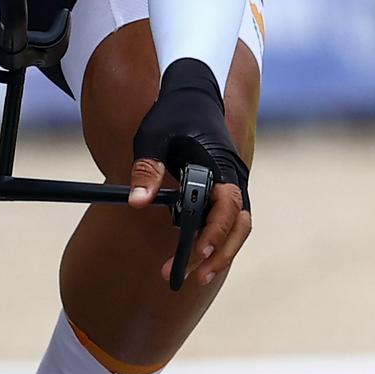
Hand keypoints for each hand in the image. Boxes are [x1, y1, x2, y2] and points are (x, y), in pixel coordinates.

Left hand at [127, 59, 251, 287]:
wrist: (192, 96)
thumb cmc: (172, 116)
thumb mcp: (152, 138)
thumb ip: (146, 169)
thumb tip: (136, 203)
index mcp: (220, 164)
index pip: (225, 207)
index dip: (212, 233)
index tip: (193, 253)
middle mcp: (234, 178)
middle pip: (236, 225)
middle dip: (214, 253)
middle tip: (187, 275)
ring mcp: (233, 186)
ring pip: (238, 228)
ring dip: (221, 253)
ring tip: (196, 277)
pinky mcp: (225, 192)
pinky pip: (230, 223)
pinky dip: (219, 243)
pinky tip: (198, 259)